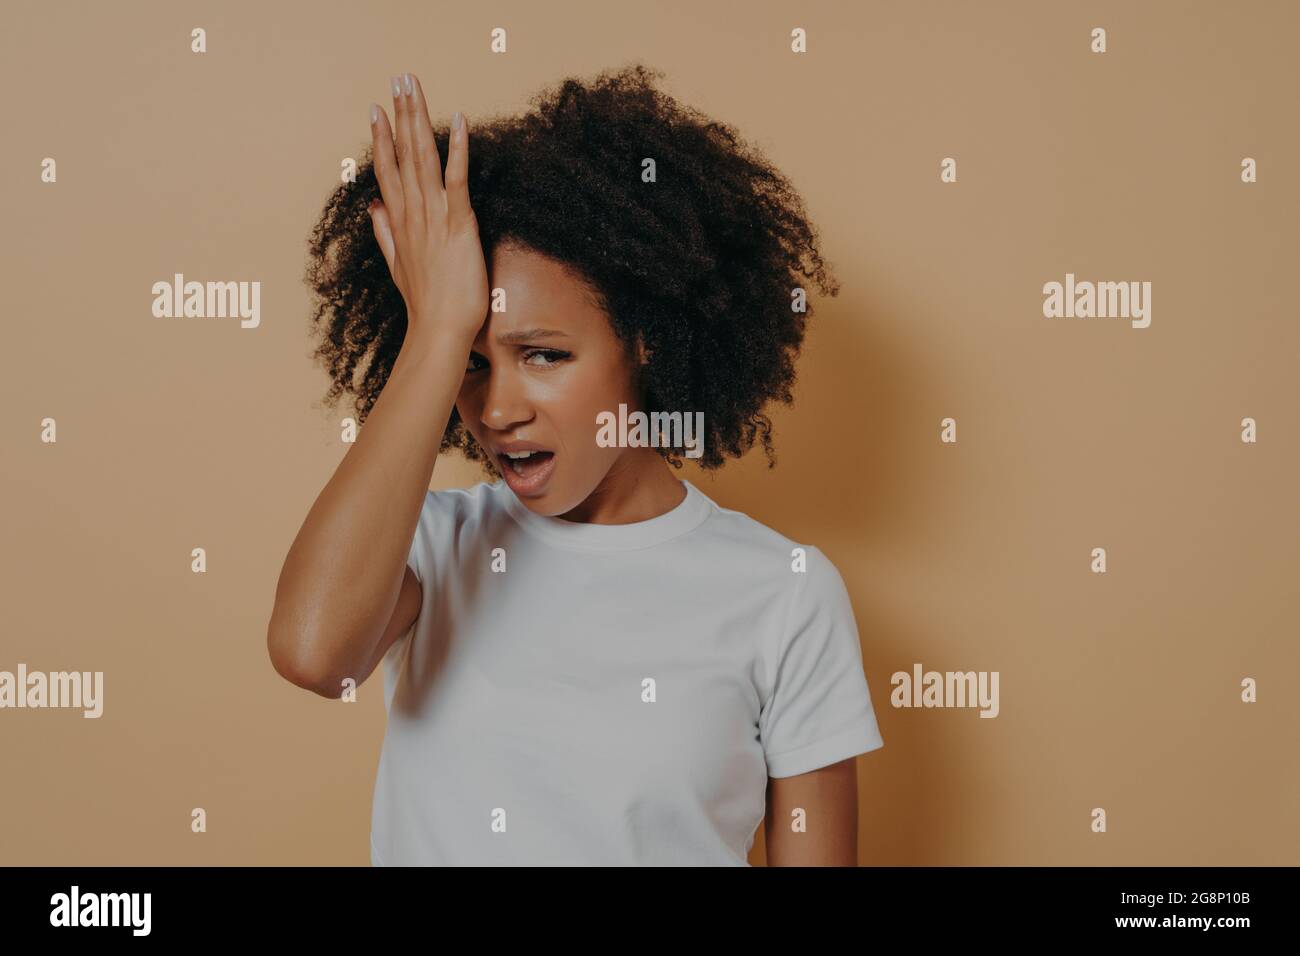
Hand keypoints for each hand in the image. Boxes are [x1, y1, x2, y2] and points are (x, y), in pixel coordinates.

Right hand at [368, 73, 488, 343]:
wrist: (439, 332)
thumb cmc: (426, 306)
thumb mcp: (398, 267)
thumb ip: (385, 234)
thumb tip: (373, 208)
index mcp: (400, 222)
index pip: (388, 171)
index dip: (382, 139)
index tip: (376, 109)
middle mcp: (412, 213)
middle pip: (403, 154)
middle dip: (400, 115)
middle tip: (398, 79)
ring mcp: (433, 217)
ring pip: (423, 158)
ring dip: (419, 120)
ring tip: (414, 88)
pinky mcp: (457, 223)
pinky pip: (456, 179)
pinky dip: (457, 149)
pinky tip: (458, 121)